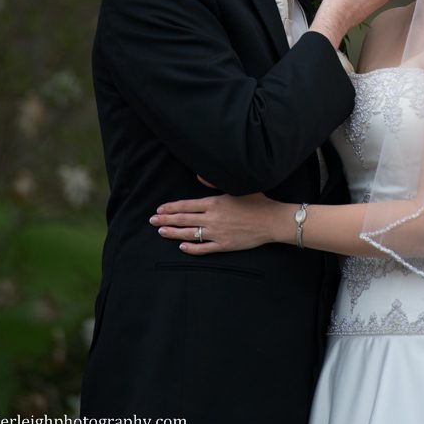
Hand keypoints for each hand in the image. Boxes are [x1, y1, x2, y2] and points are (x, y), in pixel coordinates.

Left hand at [149, 191, 283, 253]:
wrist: (270, 220)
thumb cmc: (256, 201)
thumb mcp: (235, 187)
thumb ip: (214, 182)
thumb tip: (199, 175)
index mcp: (214, 202)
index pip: (186, 205)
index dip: (171, 207)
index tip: (159, 208)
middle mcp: (212, 218)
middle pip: (183, 219)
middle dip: (166, 219)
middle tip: (152, 220)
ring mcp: (217, 233)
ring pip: (189, 234)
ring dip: (173, 233)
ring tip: (161, 231)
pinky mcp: (224, 245)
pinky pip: (203, 248)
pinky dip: (191, 248)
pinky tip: (182, 246)